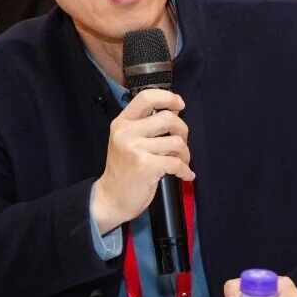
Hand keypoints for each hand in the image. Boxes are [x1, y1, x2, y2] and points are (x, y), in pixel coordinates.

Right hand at [91, 89, 193, 231]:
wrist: (111, 198)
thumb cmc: (124, 170)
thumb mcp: (127, 141)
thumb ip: (147, 125)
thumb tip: (175, 109)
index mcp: (122, 123)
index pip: (146, 97)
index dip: (168, 97)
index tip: (179, 104)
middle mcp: (127, 132)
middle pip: (168, 118)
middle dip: (183, 131)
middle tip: (181, 144)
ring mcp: (135, 149)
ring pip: (176, 142)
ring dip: (185, 154)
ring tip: (180, 162)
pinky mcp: (146, 166)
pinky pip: (177, 163)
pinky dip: (185, 170)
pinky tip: (184, 175)